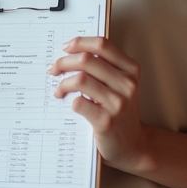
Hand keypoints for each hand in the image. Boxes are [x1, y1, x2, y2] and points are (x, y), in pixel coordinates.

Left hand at [49, 36, 149, 172]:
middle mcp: (127, 84)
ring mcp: (118, 103)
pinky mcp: (106, 122)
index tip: (66, 47)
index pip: (102, 45)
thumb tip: (70, 52)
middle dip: (64, 62)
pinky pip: (79, 102)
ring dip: (63, 83)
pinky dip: (69, 101)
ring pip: (80, 79)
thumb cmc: (120, 111)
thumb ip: (103, 67)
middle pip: (87, 60)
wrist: (132, 145)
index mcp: (131, 70)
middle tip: (54, 69)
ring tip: (59, 90)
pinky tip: (69, 104)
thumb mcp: (120, 85)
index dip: (80, 42)